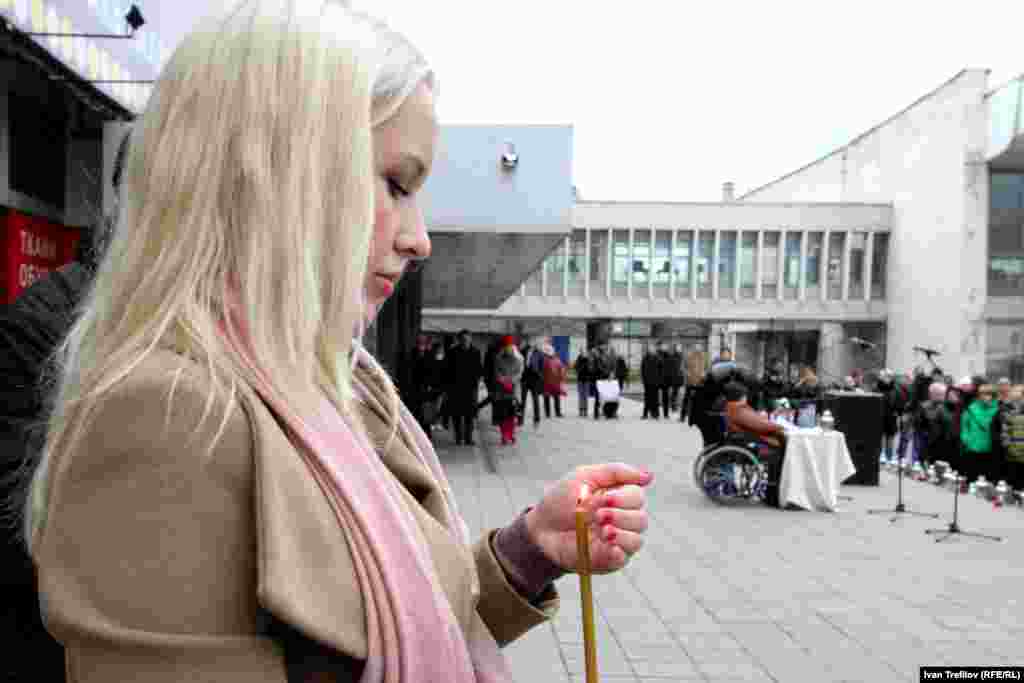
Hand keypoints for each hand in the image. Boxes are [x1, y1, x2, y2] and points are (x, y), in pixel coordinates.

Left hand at [525, 463, 653, 573]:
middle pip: (641, 519)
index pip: (638, 496)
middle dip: (620, 515)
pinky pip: (624, 557)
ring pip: (637, 539)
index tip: (603, 498)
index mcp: (618, 498)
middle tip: (597, 514)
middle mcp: (622, 519)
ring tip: (600, 529)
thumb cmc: (561, 500)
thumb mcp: (585, 476)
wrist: (541, 528)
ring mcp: (617, 540)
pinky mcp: (609, 559)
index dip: (624, 497)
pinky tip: (603, 542)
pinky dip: (617, 549)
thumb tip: (649, 476)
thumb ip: (616, 472)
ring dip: (620, 532)